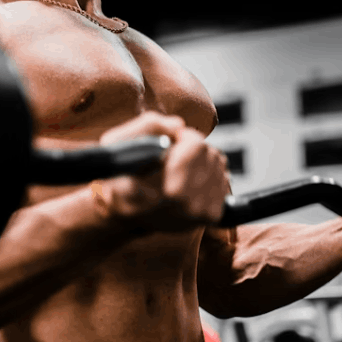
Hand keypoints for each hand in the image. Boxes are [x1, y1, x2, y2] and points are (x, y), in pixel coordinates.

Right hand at [93, 111, 230, 230]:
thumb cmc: (120, 177)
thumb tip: (180, 126)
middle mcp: (190, 206)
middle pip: (209, 152)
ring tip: (180, 170)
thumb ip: (149, 126)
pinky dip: (209, 174)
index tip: (172, 141)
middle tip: (174, 156)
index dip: (184, 137)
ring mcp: (203, 213)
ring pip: (218, 163)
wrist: (126, 215)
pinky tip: (190, 182)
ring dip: (201, 160)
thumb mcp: (117, 144)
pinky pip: (224, 178)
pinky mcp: (213, 216)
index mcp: (170, 191)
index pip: (196, 146)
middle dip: (193, 147)